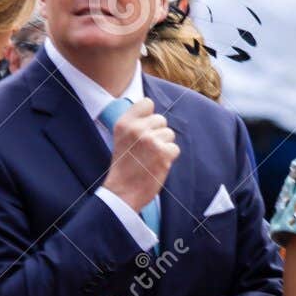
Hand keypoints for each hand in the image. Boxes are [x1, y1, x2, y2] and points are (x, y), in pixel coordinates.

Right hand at [104, 98, 178, 213]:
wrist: (122, 193)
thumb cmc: (124, 167)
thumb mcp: (121, 139)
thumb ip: (135, 124)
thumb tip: (153, 114)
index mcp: (124, 123)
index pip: (147, 103)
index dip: (149, 116)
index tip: (145, 129)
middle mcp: (137, 128)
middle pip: (161, 119)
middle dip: (158, 133)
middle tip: (146, 150)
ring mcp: (150, 140)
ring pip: (169, 134)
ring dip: (164, 146)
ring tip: (150, 158)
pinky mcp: (163, 153)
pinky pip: (174, 148)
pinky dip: (169, 158)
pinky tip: (156, 165)